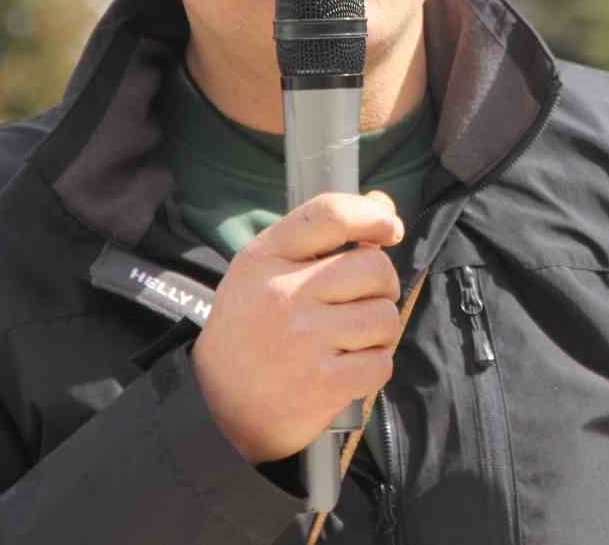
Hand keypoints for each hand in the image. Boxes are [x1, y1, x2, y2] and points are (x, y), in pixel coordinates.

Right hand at [191, 191, 404, 463]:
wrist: (219, 405)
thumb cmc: (255, 327)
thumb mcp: (270, 269)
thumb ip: (324, 234)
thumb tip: (383, 204)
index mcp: (266, 258)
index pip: (330, 215)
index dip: (372, 215)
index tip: (389, 229)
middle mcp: (284, 294)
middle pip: (374, 267)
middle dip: (383, 285)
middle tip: (364, 301)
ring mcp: (304, 340)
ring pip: (385, 317)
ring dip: (380, 331)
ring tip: (353, 339)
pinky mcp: (322, 384)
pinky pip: (382, 363)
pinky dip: (374, 367)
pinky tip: (349, 369)